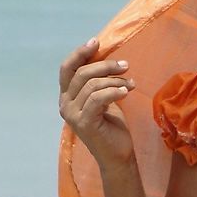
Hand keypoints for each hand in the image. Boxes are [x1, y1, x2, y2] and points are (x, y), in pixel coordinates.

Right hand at [58, 38, 135, 165]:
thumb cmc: (112, 125)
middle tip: (126, 66)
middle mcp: (65, 104)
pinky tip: (126, 91)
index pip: (67, 68)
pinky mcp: (84, 123)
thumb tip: (103, 56)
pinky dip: (114, 91)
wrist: (118, 154)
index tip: (96, 42)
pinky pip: (98, 98)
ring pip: (92, 85)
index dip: (79, 53)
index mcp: (66, 96)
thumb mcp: (103, 97)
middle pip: (81, 74)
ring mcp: (72, 115)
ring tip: (131, 85)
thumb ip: (97, 81)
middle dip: (105, 66)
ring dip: (115, 81)